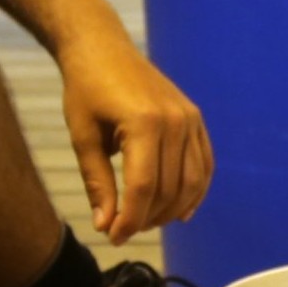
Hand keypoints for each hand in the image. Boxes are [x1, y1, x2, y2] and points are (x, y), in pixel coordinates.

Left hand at [57, 26, 212, 243]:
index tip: (113, 237)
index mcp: (144, 123)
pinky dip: (195, 192)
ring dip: (170, 211)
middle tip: (122, 230)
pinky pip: (204, 165)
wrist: (103, 49)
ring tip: (145, 221)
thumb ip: (97, 182)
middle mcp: (175, 121)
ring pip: (191, 183)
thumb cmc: (86, 90)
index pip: (142, 188)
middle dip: (146, 218)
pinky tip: (181, 212)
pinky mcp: (195, 119)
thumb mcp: (83, 138)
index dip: (129, 220)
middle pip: (168, 189)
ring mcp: (190, 119)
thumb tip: (105, 225)